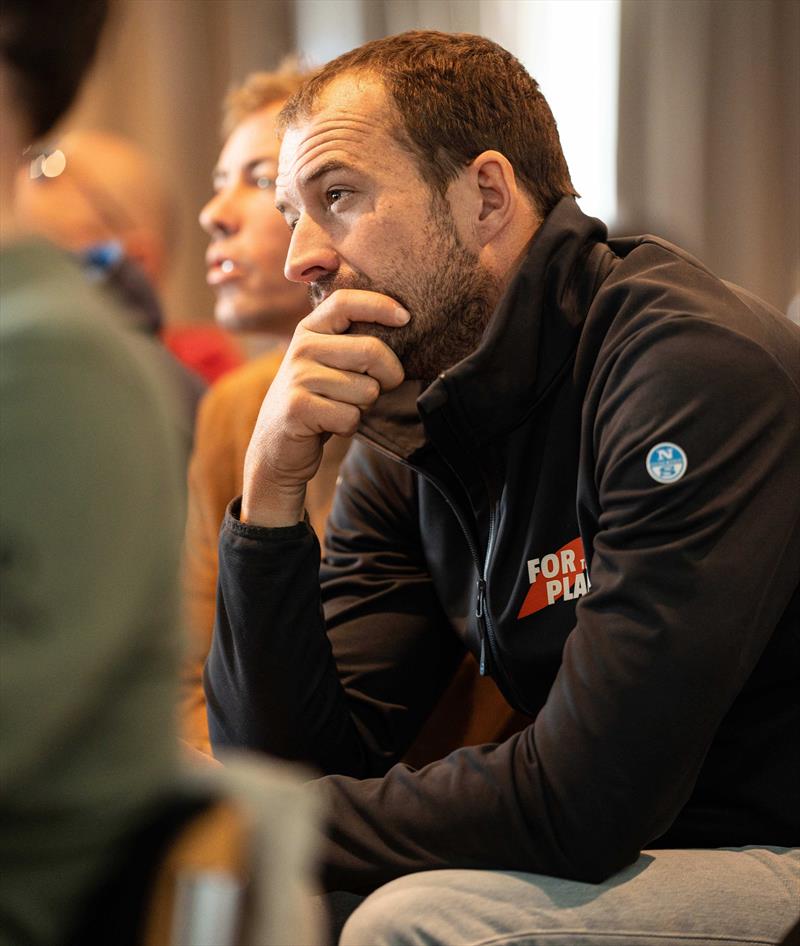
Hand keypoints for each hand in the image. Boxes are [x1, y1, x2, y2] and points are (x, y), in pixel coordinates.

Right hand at [241, 289, 406, 526]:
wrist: (276, 446)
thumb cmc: (318, 402)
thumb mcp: (329, 364)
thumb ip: (353, 344)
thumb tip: (402, 326)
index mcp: (310, 330)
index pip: (345, 302)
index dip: (380, 305)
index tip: (406, 318)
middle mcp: (301, 348)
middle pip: (371, 350)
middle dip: (390, 375)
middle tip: (380, 388)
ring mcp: (297, 377)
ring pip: (366, 389)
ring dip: (364, 407)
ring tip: (340, 408)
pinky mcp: (298, 408)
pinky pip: (350, 416)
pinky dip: (349, 427)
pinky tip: (328, 425)